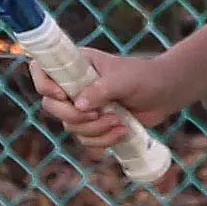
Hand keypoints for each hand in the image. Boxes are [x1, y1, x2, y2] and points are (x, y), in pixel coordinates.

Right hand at [29, 48, 177, 156]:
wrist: (164, 93)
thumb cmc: (142, 77)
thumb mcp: (121, 79)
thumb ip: (100, 90)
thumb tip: (79, 106)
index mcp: (76, 64)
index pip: (42, 70)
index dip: (44, 85)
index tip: (63, 95)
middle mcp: (74, 85)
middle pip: (51, 106)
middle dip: (73, 116)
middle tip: (96, 114)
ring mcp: (83, 106)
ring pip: (70, 126)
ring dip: (94, 130)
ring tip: (118, 121)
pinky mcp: (94, 124)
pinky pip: (86, 140)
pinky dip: (103, 140)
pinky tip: (122, 131)